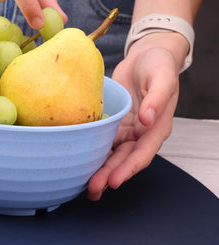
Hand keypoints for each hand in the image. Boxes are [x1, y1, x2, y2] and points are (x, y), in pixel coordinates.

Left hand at [87, 43, 180, 200]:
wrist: (146, 56)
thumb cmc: (159, 65)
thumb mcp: (163, 77)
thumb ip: (158, 98)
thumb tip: (148, 119)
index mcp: (157, 127)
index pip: (143, 153)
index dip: (128, 169)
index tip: (114, 180)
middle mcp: (141, 133)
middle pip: (124, 159)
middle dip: (109, 175)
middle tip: (92, 189)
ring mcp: (126, 129)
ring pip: (113, 154)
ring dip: (100, 169)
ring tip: (85, 185)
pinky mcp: (114, 122)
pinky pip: (103, 140)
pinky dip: (94, 151)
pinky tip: (81, 161)